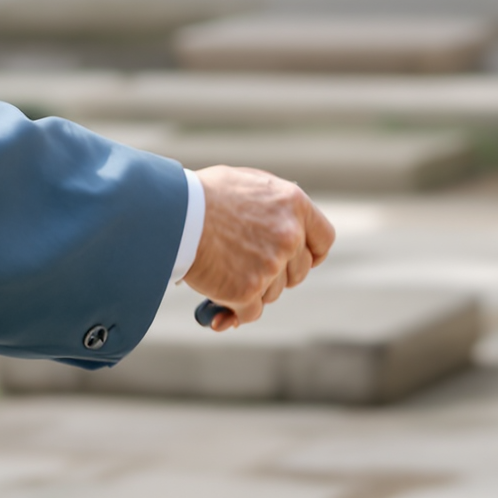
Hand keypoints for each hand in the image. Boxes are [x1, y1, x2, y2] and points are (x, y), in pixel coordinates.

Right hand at [184, 166, 334, 331]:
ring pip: (273, 293)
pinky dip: (235, 311)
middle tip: (251, 270)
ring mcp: (271, 264)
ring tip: (222, 271)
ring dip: (253, 290)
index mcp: (293, 204)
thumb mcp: (248, 186)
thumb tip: (283, 226)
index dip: (312, 254)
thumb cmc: (203, 195)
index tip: (302, 261)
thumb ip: (272, 207)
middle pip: (299, 272)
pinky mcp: (248, 290)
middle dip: (279, 275)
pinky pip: (251, 312)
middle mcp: (289, 235)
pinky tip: (217, 304)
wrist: (173, 212)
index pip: (324, 239)